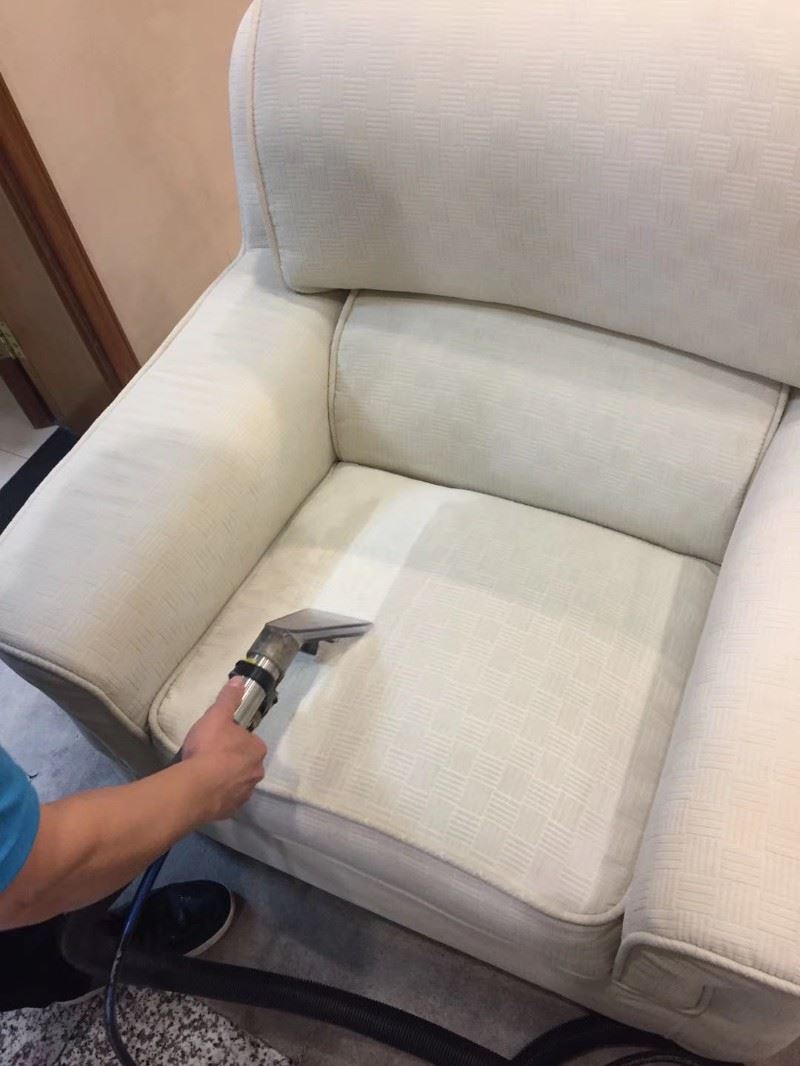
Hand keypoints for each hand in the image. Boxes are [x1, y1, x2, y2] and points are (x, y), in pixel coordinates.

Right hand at [181, 677, 267, 821]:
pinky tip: (204, 791)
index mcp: (257, 750)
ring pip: (237, 782)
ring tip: (204, 775)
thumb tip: (240, 681)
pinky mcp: (231, 810)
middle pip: (244, 762)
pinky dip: (218, 796)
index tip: (217, 739)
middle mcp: (256, 773)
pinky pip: (226, 799)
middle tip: (209, 757)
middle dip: (231, 760)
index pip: (249, 741)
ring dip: (225, 779)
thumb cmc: (209, 748)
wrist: (196, 787)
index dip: (233, 739)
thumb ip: (228, 699)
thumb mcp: (217, 716)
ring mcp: (244, 794)